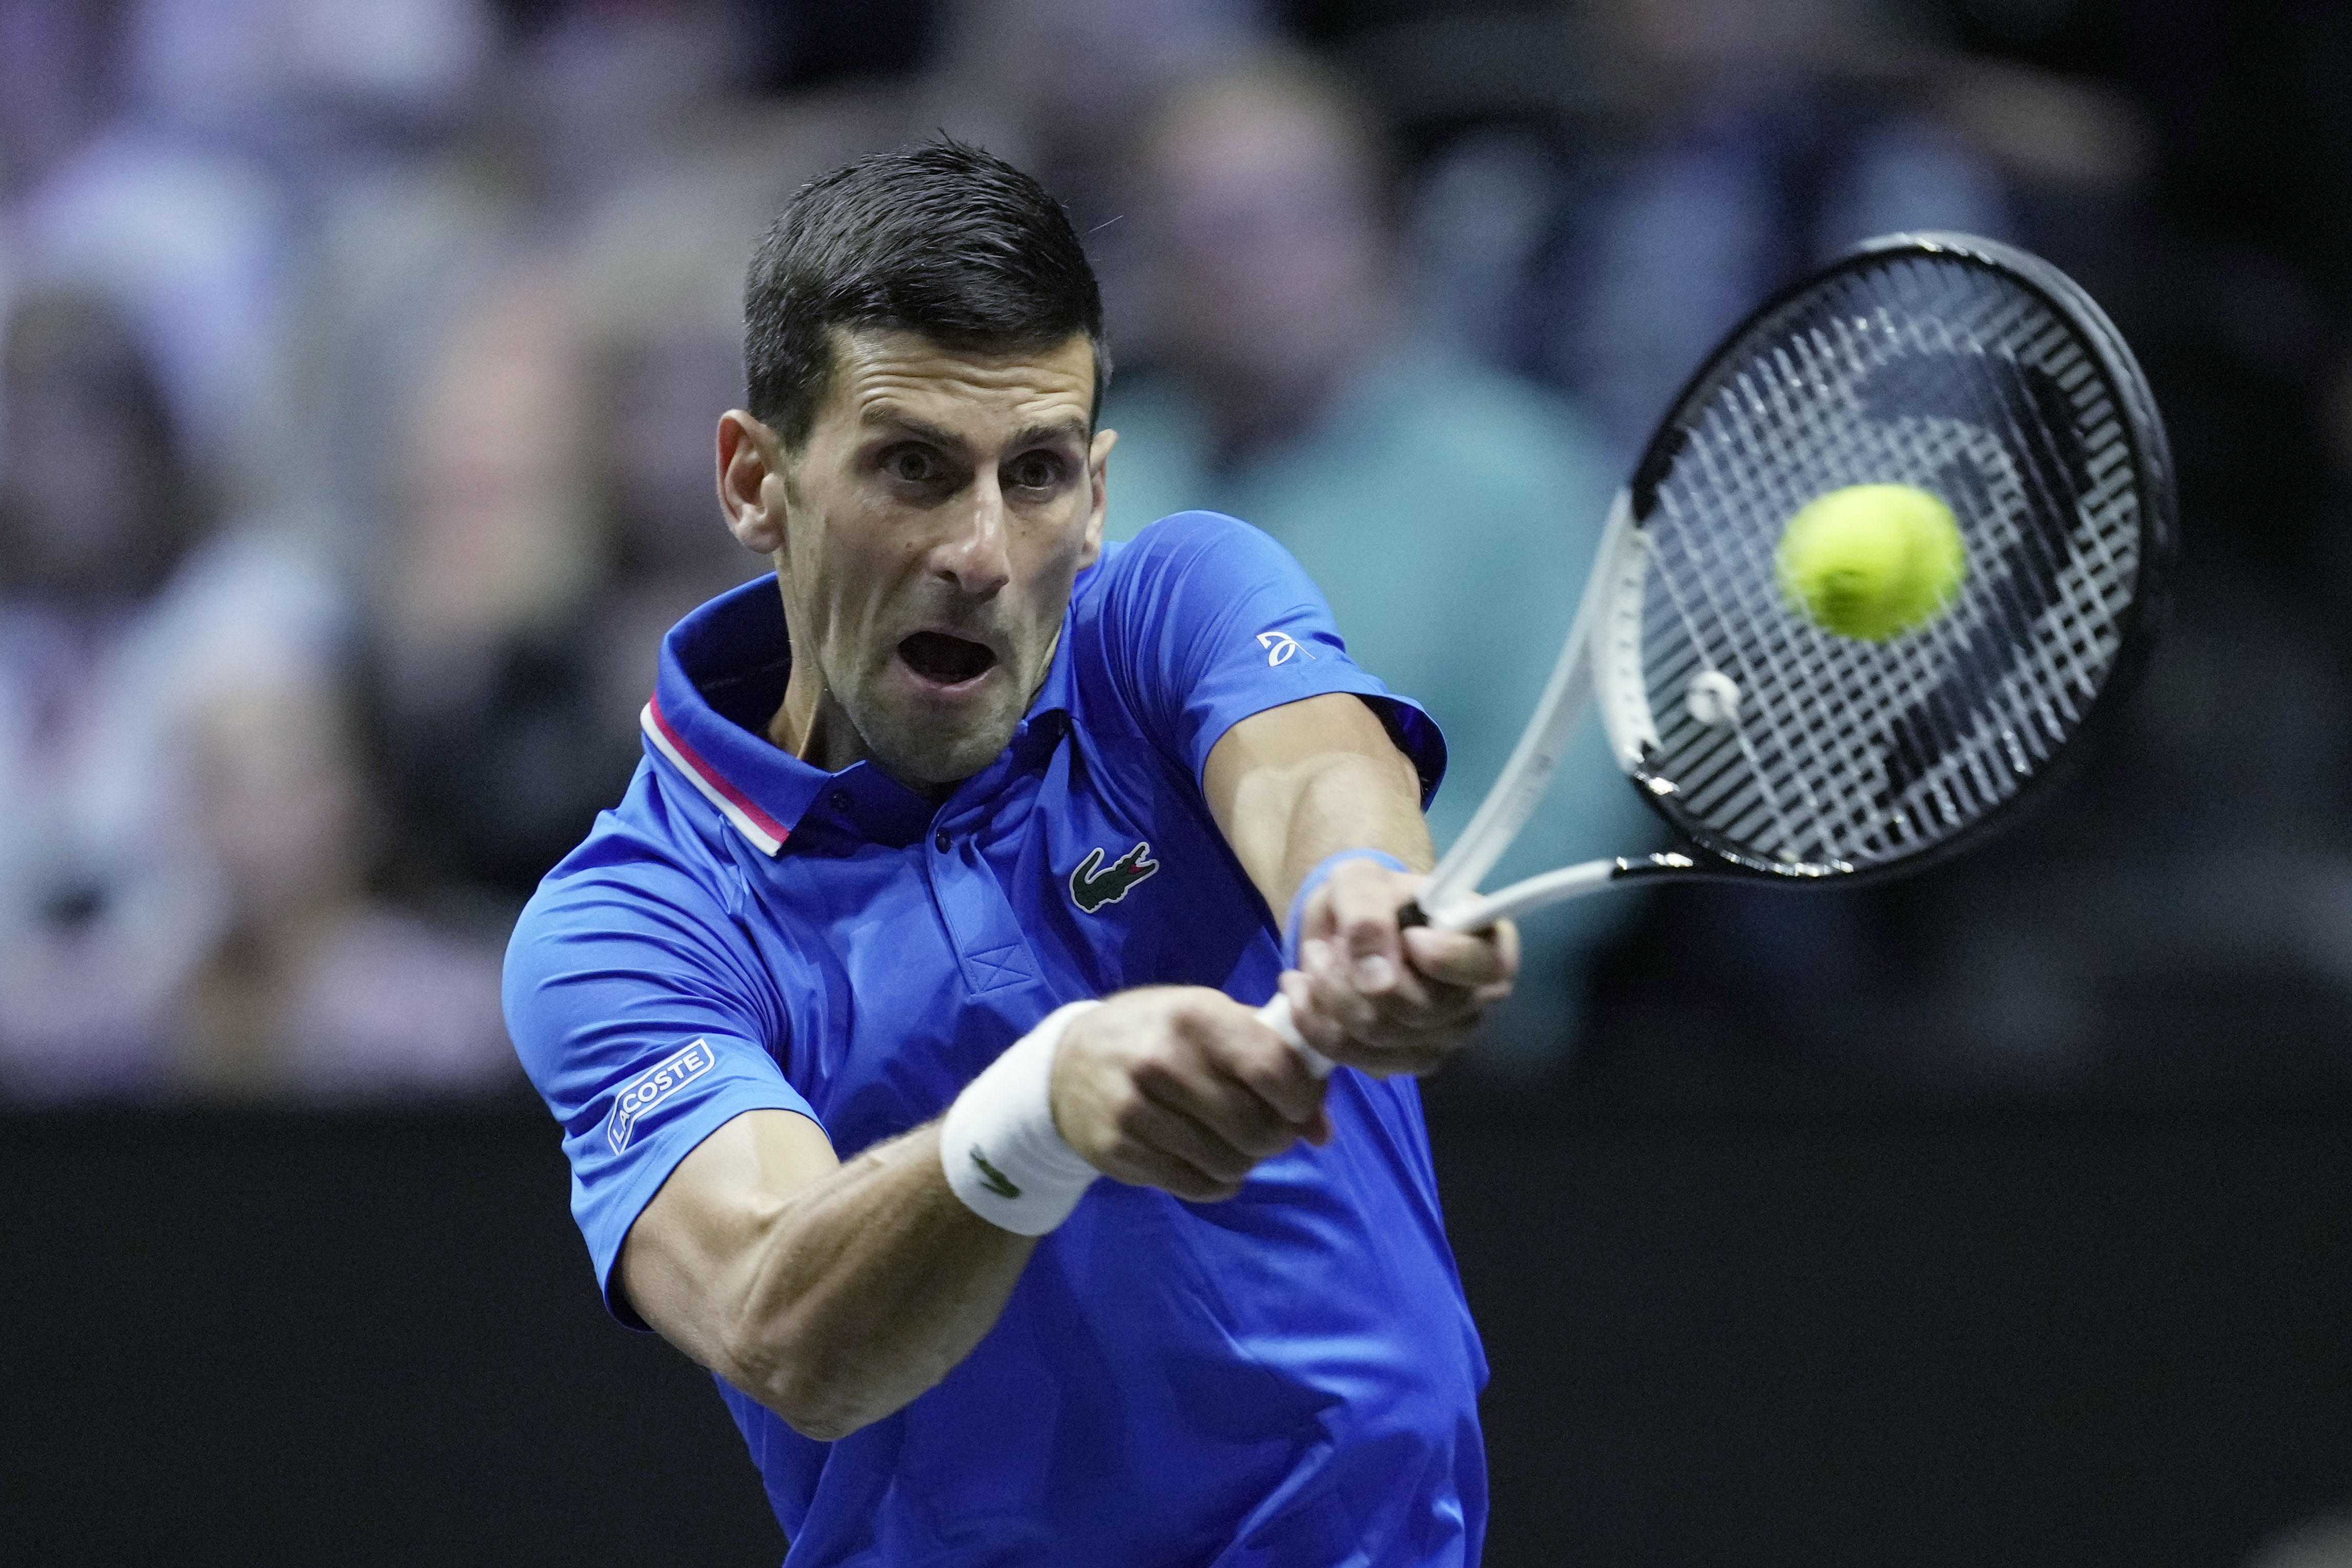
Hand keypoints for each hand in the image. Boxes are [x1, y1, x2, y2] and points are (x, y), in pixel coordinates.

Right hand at [1050, 986, 1331, 1201]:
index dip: (1302, 1099)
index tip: (1300, 1105)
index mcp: (1196, 1016)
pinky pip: (1196, 1187)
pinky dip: (1217, 1182)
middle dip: (1277, 1137)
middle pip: (1256, 1126)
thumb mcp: (1212, 1022)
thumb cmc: (1157, 1034)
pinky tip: (1206, 1161)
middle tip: (1269, 1130)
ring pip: (1229, 1163)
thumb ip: (1273, 1060)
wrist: (1066, 1065)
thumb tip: (1322, 1130)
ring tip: (1232, 1142)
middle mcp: (1163, 1060)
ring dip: (1245, 1161)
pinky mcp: (1118, 1151)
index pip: (1274, 1069)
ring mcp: (1136, 1109)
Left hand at [1276, 857, 1517, 1076]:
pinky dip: (1314, 1021)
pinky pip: (1350, 1056)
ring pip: (1377, 1035)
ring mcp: (1440, 1040)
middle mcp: (1474, 1002)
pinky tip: (1304, 990)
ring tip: (1315, 958)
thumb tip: (1376, 977)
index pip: (1484, 968)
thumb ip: (1369, 913)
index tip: (1410, 936)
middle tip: (1331, 941)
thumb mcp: (1361, 880)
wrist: (1346, 929)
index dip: (1444, 957)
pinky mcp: (1400, 1062)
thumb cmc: (1370, 897)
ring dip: (1328, 993)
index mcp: (1486, 948)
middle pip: (1419, 1009)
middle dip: (1357, 973)